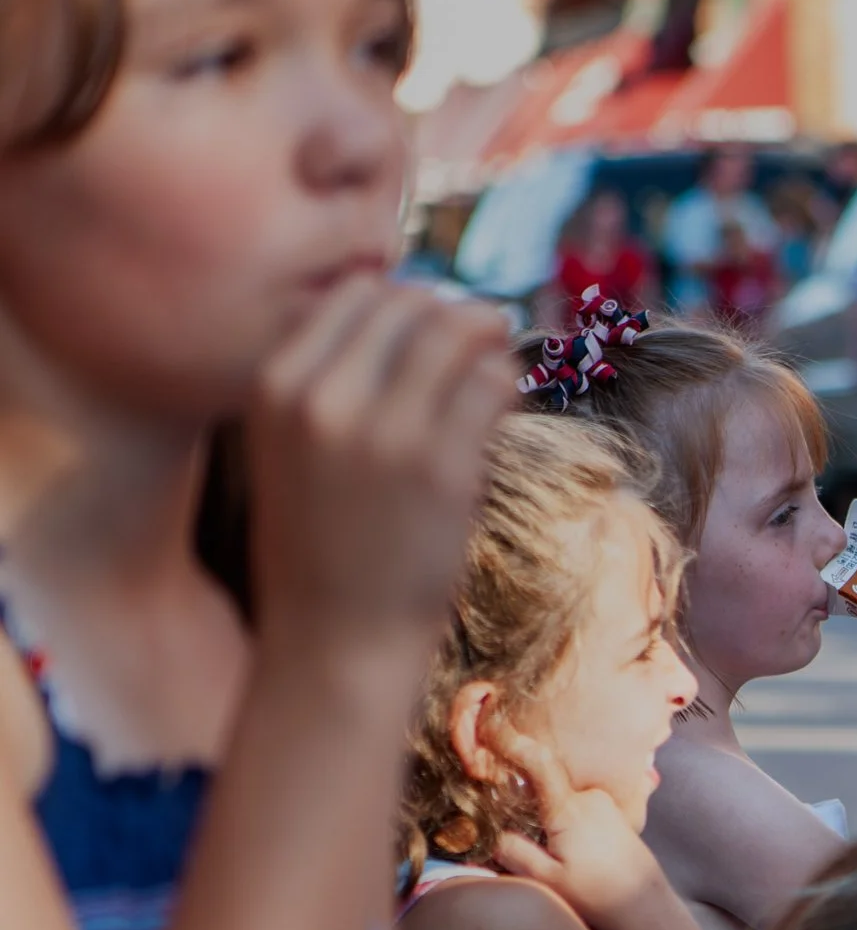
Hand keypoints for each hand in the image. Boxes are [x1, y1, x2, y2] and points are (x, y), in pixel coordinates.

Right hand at [245, 276, 512, 657]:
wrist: (336, 637)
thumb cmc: (323, 543)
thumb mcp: (291, 448)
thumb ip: (329, 380)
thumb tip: (410, 308)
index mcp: (277, 385)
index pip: (355, 292)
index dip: (407, 298)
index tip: (433, 323)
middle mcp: (324, 398)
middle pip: (411, 304)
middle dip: (455, 313)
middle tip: (481, 339)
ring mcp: (385, 431)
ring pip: (457, 333)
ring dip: (489, 342)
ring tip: (497, 366)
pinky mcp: (442, 467)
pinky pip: (490, 385)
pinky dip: (506, 382)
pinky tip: (505, 404)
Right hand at [489, 729, 668, 929]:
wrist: (646, 904)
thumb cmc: (598, 894)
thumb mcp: (547, 880)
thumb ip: (514, 852)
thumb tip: (491, 832)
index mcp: (569, 809)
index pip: (538, 764)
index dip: (513, 742)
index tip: (490, 728)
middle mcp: (588, 797)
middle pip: (543, 784)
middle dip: (523, 798)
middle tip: (512, 825)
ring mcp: (603, 803)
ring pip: (560, 798)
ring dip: (545, 813)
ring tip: (547, 846)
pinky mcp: (611, 813)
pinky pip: (576, 806)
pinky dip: (563, 819)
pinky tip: (568, 846)